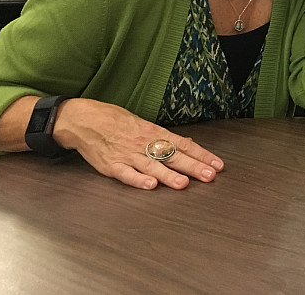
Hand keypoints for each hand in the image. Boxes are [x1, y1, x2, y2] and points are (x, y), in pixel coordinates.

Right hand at [53, 99, 223, 189]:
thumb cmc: (117, 122)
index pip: (184, 144)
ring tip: (184, 184)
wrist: (86, 120)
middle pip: (173, 156)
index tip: (218, 165)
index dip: (202, 155)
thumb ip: (164, 139)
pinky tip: (150, 185)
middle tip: (210, 176)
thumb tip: (188, 146)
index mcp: (155, 133)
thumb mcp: (144, 126)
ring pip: (152, 166)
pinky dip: (138, 180)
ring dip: (169, 176)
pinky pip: (127, 174)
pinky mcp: (112, 165)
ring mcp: (128, 155)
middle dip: (193, 167)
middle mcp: (145, 144)